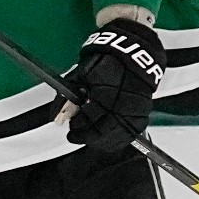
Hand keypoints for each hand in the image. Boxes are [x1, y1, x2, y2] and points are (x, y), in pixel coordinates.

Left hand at [58, 17, 162, 150]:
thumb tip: (56, 117)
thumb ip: (67, 97)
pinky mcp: (142, 116)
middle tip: (75, 135)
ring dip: (99, 142)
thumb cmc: (107, 62)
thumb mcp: (80, 74)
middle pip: (102, 132)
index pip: (89, 117)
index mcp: (106, 91)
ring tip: (88, 138)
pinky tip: (105, 140)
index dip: (77, 125)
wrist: (132, 56)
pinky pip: (128, 136)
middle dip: (86, 137)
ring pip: (116, 138)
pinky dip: (115, 141)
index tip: (71, 127)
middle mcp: (123, 103)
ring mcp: (135, 112)